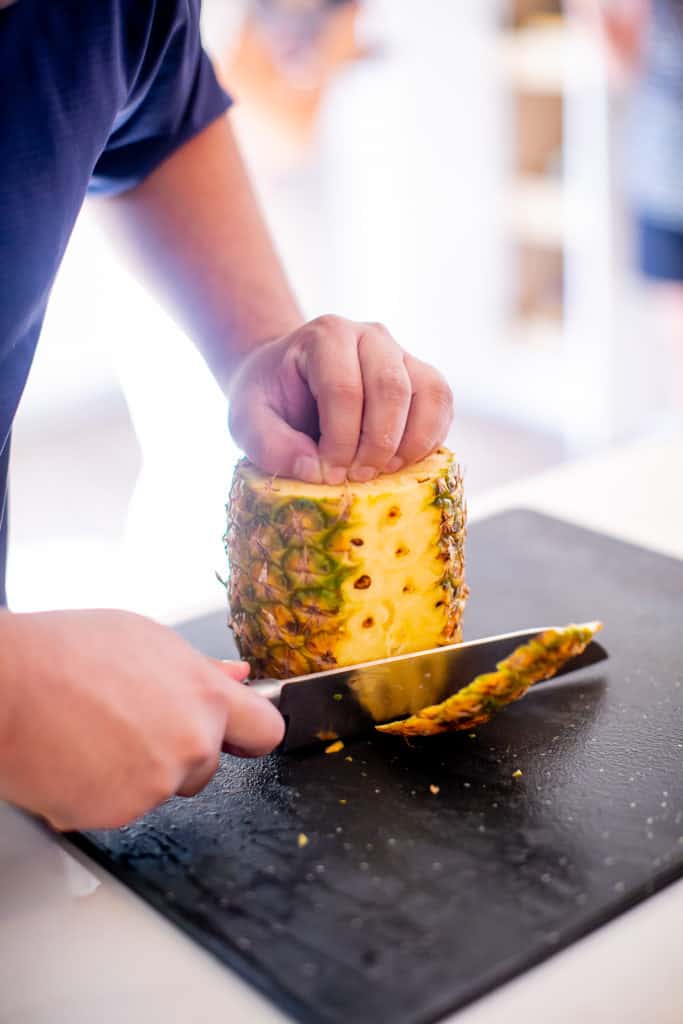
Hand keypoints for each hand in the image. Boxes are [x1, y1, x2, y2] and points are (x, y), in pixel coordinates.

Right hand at [0, 610, 283, 829]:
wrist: (5, 687)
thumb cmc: (65, 653)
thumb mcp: (147, 640)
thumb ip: (198, 669)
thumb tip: (235, 676)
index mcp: (205, 696)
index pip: (266, 730)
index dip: (251, 732)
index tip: (242, 734)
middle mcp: (191, 743)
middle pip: (209, 764)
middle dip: (181, 750)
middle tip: (134, 721)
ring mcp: (156, 784)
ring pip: (164, 788)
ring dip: (141, 772)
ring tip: (96, 732)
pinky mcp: (118, 814)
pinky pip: (123, 808)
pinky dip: (104, 793)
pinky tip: (79, 758)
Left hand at [228, 316, 453, 483]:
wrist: (287, 379)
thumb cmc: (269, 400)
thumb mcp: (247, 421)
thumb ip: (270, 445)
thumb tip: (316, 471)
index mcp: (326, 336)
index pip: (343, 388)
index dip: (341, 440)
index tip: (328, 474)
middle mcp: (371, 336)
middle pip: (391, 389)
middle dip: (376, 444)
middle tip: (356, 478)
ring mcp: (402, 354)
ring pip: (428, 394)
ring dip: (410, 444)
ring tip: (382, 473)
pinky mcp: (422, 378)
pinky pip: (442, 406)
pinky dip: (430, 440)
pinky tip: (402, 463)